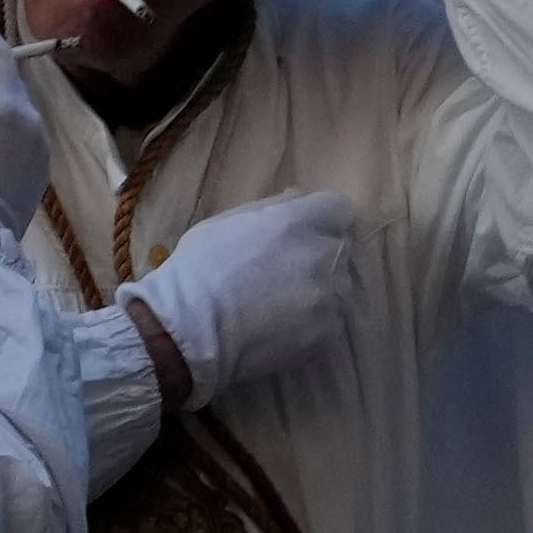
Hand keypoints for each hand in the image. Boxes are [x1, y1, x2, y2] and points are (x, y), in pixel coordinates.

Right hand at [135, 191, 359, 409]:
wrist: (187, 332)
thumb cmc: (195, 272)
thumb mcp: (223, 223)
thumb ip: (270, 208)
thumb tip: (297, 199)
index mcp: (299, 221)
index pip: (338, 210)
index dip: (323, 221)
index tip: (307, 234)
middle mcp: (324, 254)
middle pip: (344, 248)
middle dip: (323, 257)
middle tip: (291, 274)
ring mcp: (331, 296)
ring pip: (343, 287)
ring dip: (323, 292)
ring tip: (286, 307)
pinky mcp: (328, 333)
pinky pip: (334, 322)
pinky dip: (316, 325)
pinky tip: (286, 330)